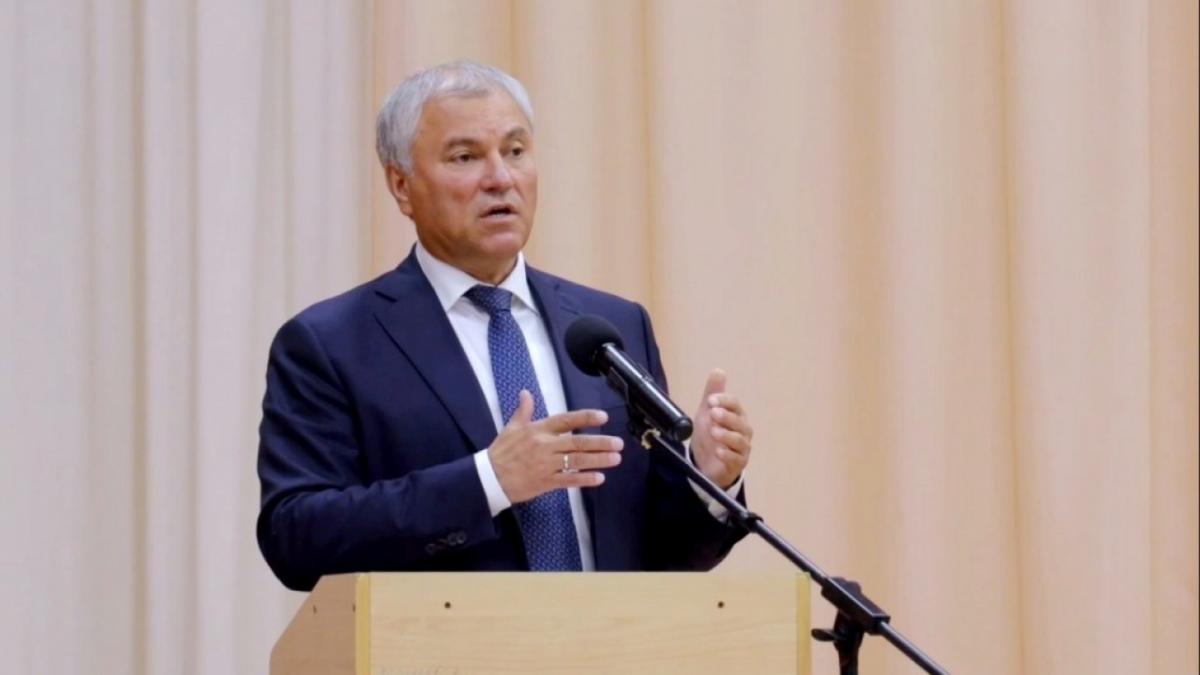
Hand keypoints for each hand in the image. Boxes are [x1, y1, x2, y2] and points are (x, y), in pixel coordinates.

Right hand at [488, 390, 623, 503]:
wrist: (489, 478)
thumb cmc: (501, 452)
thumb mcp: (510, 428)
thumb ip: (523, 411)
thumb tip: (526, 392)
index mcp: (538, 430)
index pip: (565, 420)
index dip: (585, 418)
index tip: (603, 417)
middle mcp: (545, 446)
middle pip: (577, 442)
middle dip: (600, 443)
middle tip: (618, 443)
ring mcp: (546, 465)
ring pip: (576, 461)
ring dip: (598, 460)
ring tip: (615, 459)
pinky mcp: (545, 482)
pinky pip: (568, 480)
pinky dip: (584, 479)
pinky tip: (599, 478)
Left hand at [690, 369, 752, 488]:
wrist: (705, 461)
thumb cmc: (710, 433)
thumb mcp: (707, 412)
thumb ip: (713, 393)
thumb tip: (718, 370)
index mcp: (736, 415)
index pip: (735, 405)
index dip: (724, 401)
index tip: (710, 400)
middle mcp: (742, 430)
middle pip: (739, 422)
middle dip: (727, 417)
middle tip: (712, 413)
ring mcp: (742, 447)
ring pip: (739, 440)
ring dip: (727, 435)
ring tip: (713, 432)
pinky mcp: (738, 463)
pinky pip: (736, 459)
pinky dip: (728, 455)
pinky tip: (718, 451)